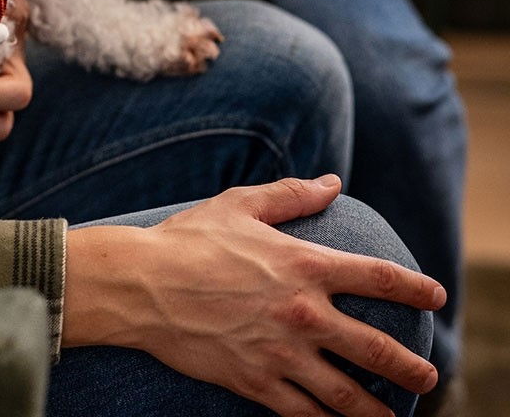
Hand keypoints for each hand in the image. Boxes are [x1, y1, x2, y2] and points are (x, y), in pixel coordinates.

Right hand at [63, 176, 442, 416]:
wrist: (141, 284)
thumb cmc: (187, 238)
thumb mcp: (239, 205)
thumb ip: (290, 194)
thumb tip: (332, 183)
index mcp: (302, 265)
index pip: (377, 278)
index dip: (413, 287)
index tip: (435, 296)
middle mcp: (302, 312)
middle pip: (377, 348)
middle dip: (410, 366)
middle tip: (427, 375)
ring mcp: (282, 353)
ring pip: (349, 394)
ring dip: (380, 410)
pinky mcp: (257, 383)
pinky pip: (306, 414)